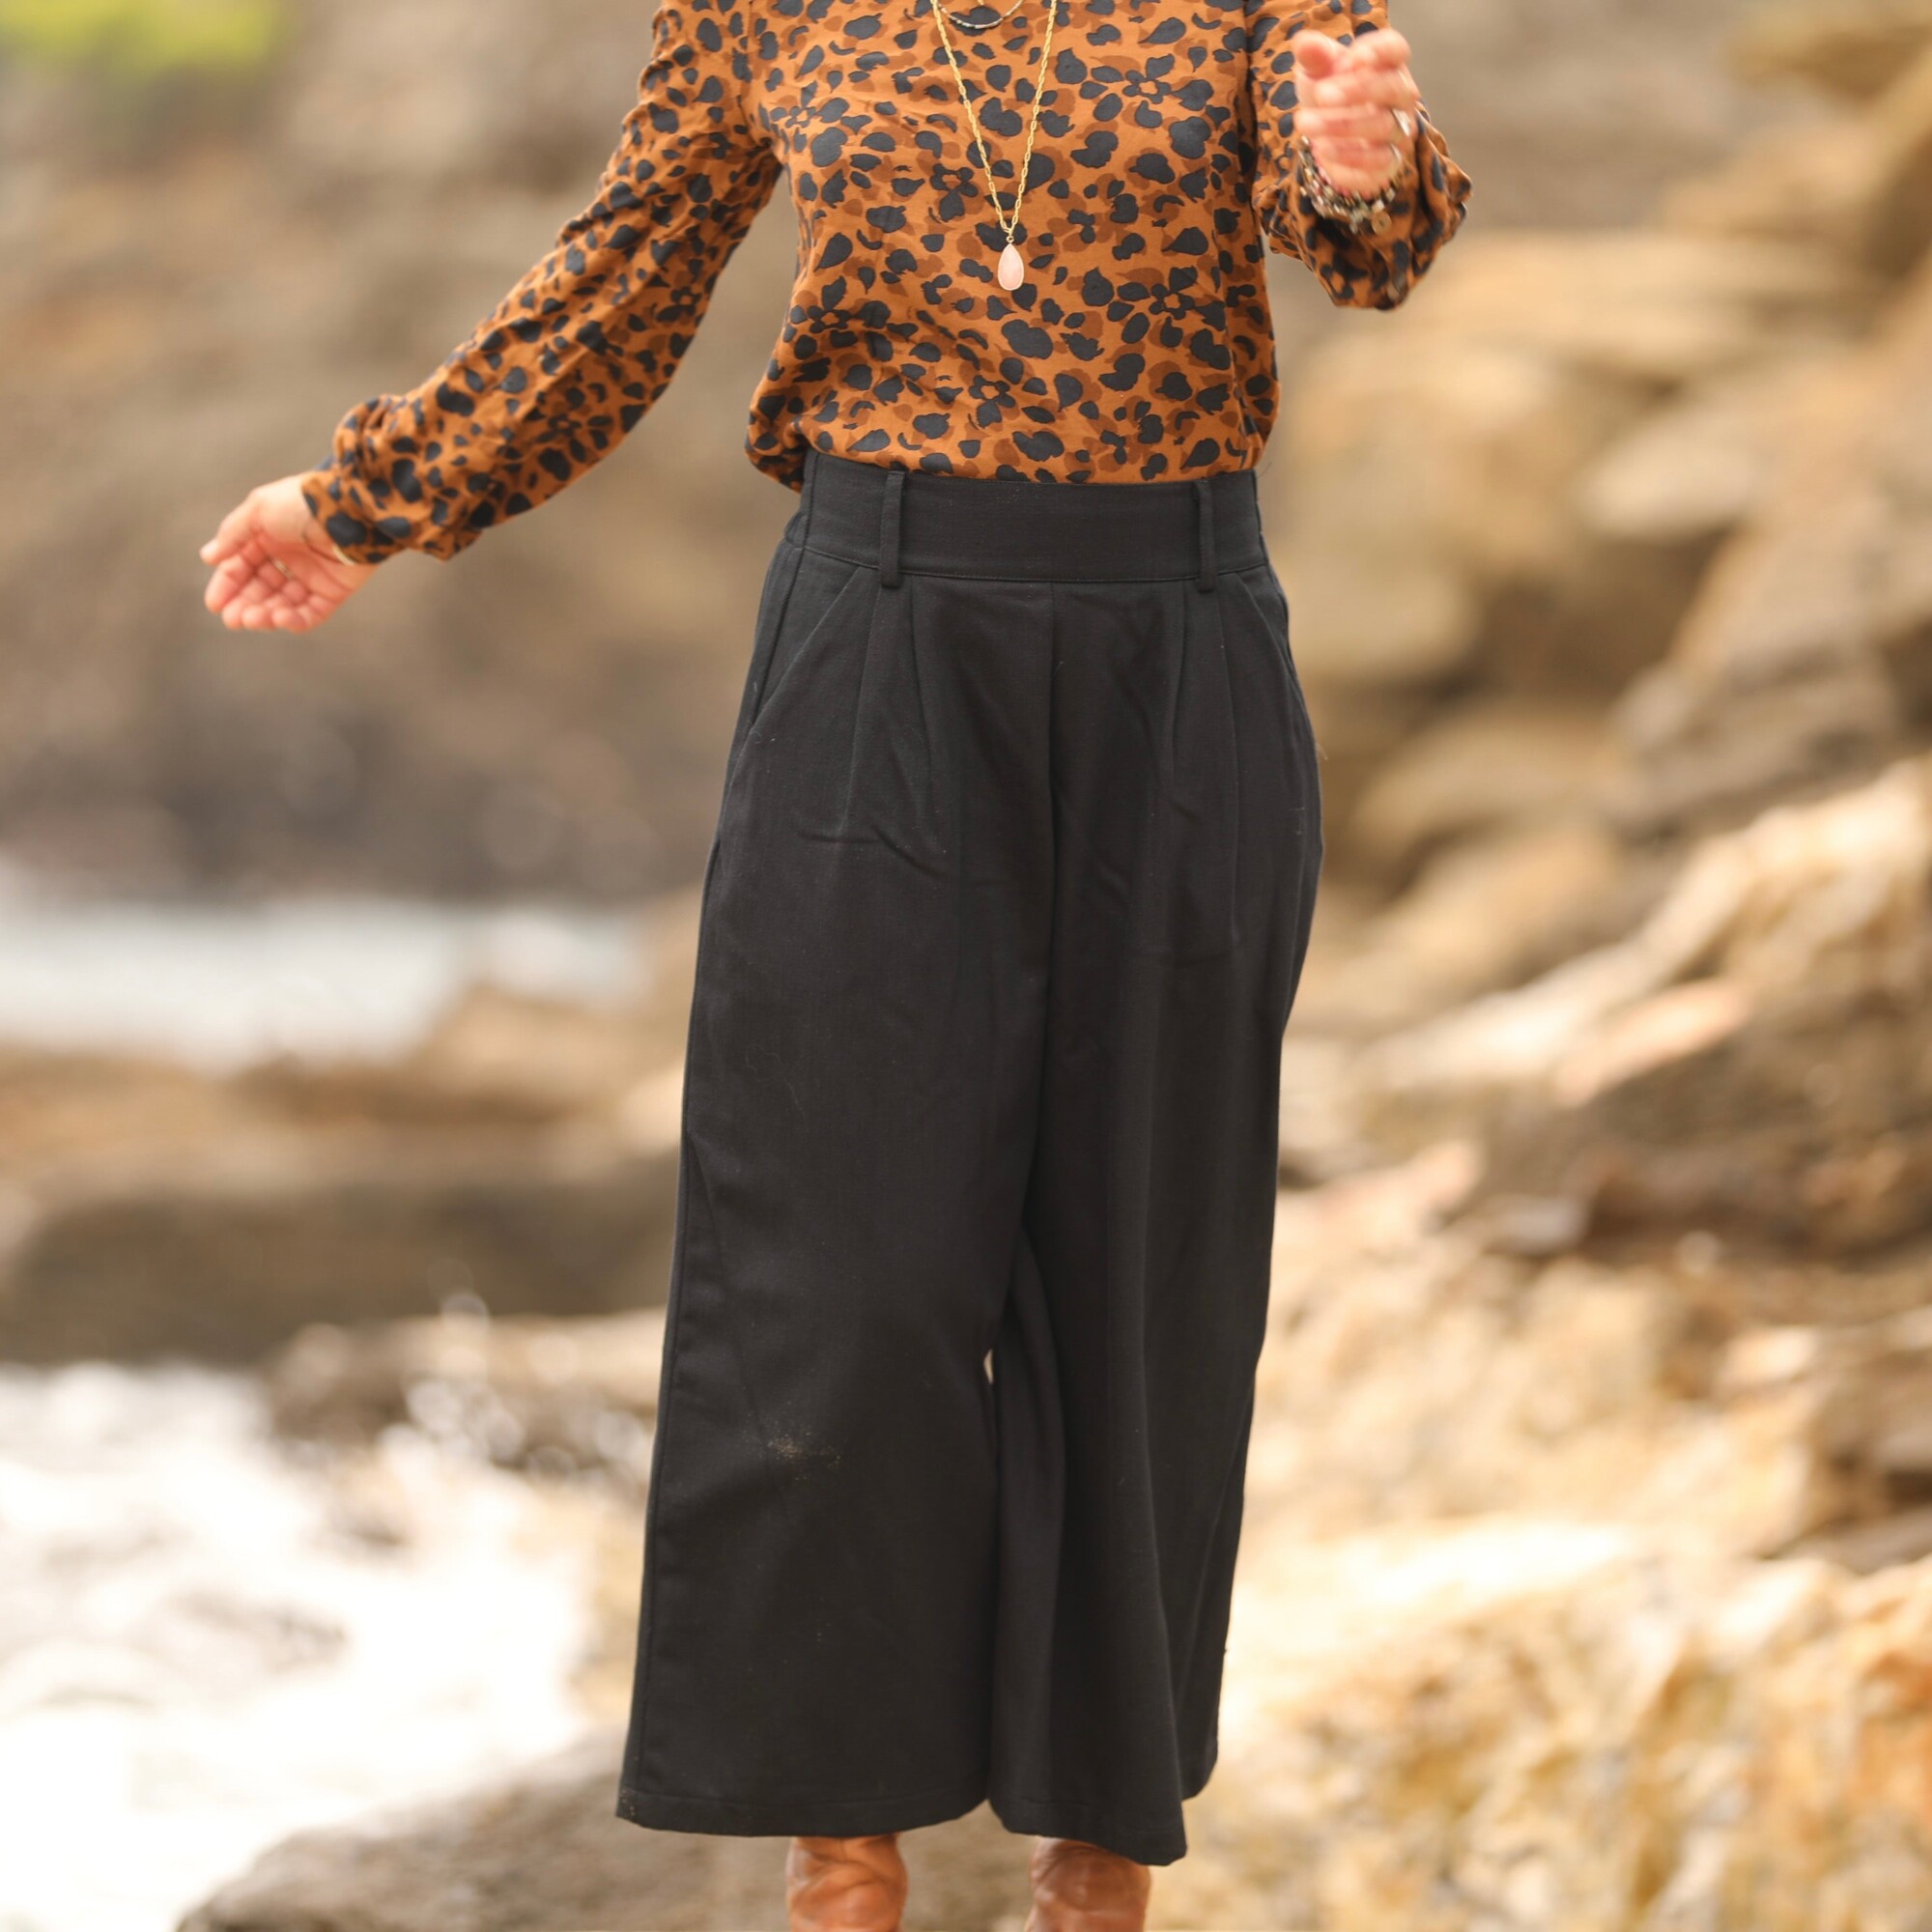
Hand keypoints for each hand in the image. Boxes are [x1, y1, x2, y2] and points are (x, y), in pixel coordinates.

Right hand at [200, 476, 378, 632]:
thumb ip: (233, 534)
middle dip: (244, 605)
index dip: (227, 585)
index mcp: (268, 536)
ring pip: (283, 604)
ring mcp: (312, 576)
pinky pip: (311, 613)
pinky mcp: (334, 591)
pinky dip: (295, 620)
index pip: (241, 566)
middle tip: (233, 620)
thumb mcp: (258, 510)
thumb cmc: (302, 503)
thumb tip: (209, 557)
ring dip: (265, 615)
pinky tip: (279, 619)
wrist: (350, 510)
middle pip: (261, 589)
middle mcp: (289, 557)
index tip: (215, 604)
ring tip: (252, 619)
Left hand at [1293, 28, 1421, 198]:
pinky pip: (1377, 161)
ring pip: (1383, 126)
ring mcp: (1399, 129)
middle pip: (1393, 87)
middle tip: (1321, 94)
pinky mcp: (1388, 161)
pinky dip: (1348, 157)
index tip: (1352, 59)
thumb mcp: (1316, 72)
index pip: (1396, 49)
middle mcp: (1401, 95)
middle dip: (1357, 90)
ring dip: (1343, 125)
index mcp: (1387, 64)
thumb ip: (1313, 56)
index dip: (1379, 51)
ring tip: (1306, 123)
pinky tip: (1323, 150)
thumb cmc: (1327, 94)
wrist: (1324, 137)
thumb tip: (1304, 43)